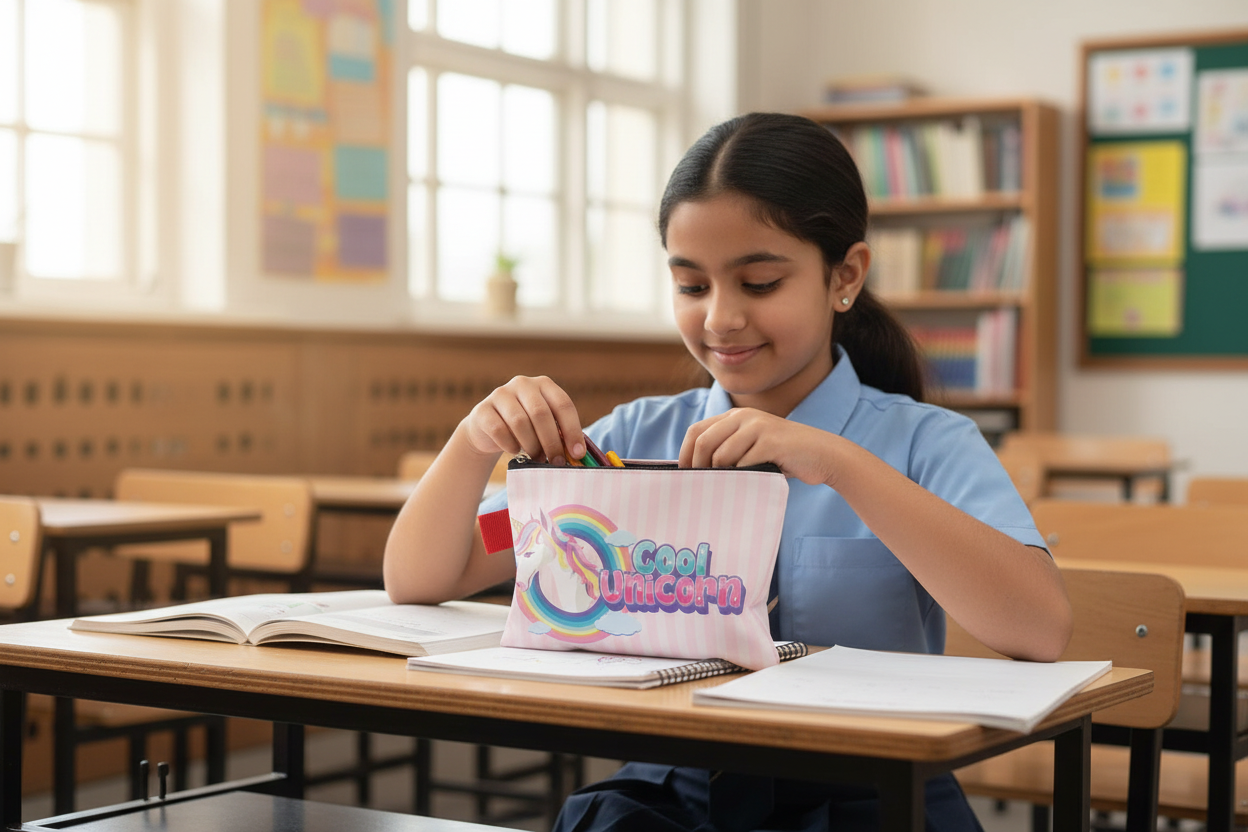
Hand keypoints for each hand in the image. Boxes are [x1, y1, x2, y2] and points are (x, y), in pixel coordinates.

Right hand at [461, 376, 583, 465]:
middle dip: (552, 441)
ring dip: (532, 445)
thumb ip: (560, 434)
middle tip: (557, 462)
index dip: (572, 430)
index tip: (578, 454)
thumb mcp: (545, 426)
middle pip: (541, 413)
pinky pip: (499, 430)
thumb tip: (579, 455)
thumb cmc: (526, 429)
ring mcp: (500, 394)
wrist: (488, 430)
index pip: (563, 404)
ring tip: (537, 458)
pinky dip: (510, 445)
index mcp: (544, 384)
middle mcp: (522, 384)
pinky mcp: (482, 410)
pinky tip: (515, 451)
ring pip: (519, 422)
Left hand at [678, 408, 840, 485]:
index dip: (684, 454)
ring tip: (728, 489)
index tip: (683, 476)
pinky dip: (742, 478)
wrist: (822, 454)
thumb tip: (692, 473)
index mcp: (735, 416)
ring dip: (722, 476)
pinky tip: (748, 485)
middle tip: (700, 488)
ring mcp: (758, 427)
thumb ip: (727, 451)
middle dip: (697, 468)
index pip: (696, 431)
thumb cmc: (783, 457)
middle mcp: (743, 417)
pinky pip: (743, 464)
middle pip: (703, 442)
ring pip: (721, 456)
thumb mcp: (751, 448)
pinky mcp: (771, 441)